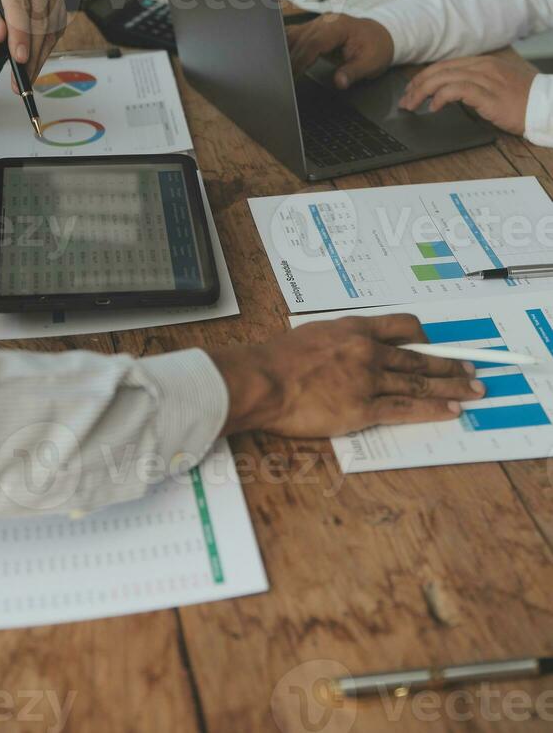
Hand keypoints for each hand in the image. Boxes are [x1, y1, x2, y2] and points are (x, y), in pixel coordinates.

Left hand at [0, 0, 66, 89]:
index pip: (19, 6)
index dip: (19, 34)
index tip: (19, 58)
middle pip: (37, 21)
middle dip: (30, 52)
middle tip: (22, 75)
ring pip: (49, 31)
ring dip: (38, 58)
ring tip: (25, 77)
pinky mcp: (61, 8)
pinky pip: (56, 36)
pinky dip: (44, 53)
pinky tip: (34, 65)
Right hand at [214, 315, 484, 438]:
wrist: (263, 379)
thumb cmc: (276, 360)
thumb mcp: (311, 334)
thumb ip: (337, 342)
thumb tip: (348, 351)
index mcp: (354, 329)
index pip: (402, 326)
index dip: (424, 337)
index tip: (435, 344)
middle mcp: (367, 350)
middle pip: (419, 357)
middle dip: (449, 364)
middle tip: (470, 369)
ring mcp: (367, 380)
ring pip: (419, 382)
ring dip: (451, 386)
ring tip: (473, 390)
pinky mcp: (363, 409)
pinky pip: (406, 408)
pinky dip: (432, 409)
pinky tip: (450, 410)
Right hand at [286, 13, 393, 88]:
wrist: (381, 35)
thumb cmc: (376, 47)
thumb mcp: (370, 63)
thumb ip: (353, 72)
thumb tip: (339, 82)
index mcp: (339, 25)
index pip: (314, 42)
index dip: (302, 59)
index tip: (293, 76)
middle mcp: (325, 21)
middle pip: (300, 39)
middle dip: (290, 60)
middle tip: (283, 80)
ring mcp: (317, 22)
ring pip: (293, 35)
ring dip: (285, 53)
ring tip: (279, 72)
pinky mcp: (313, 28)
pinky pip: (294, 34)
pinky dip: (285, 46)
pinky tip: (279, 59)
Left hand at [399, 55, 537, 133]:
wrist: (544, 107)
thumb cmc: (522, 101)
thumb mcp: (495, 87)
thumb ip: (474, 85)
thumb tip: (449, 92)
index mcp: (483, 63)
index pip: (445, 65)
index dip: (424, 77)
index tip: (411, 89)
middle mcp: (482, 67)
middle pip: (440, 70)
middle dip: (417, 85)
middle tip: (405, 100)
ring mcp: (486, 79)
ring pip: (444, 78)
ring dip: (422, 92)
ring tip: (412, 105)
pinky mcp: (488, 94)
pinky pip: (457, 90)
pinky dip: (441, 97)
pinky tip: (434, 107)